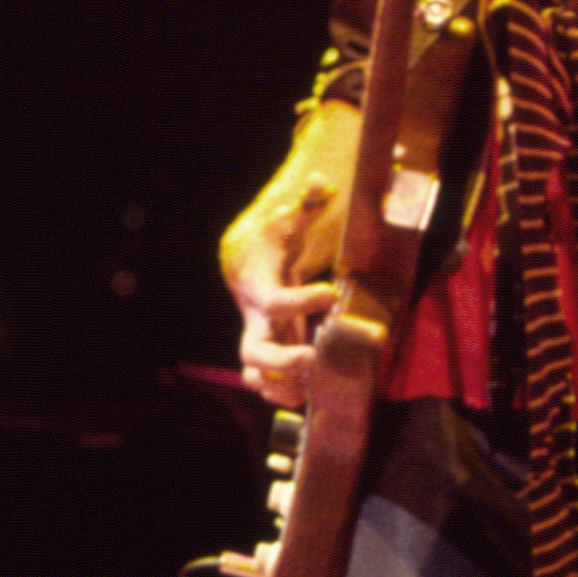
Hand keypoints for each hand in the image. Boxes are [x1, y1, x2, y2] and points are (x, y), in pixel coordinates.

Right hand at [221, 174, 338, 406]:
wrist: (245, 265)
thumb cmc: (270, 243)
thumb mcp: (285, 223)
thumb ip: (305, 206)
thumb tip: (322, 181)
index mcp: (261, 290)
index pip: (277, 302)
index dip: (303, 301)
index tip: (332, 292)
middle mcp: (255, 322)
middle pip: (255, 353)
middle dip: (284, 363)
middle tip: (315, 359)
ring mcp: (260, 341)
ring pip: (257, 377)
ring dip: (284, 388)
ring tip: (314, 385)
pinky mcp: (269, 355)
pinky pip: (267, 386)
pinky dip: (285, 395)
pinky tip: (311, 393)